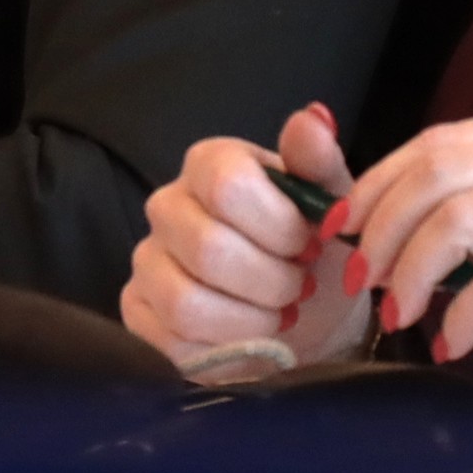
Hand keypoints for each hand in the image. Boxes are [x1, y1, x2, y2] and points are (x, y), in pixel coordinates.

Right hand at [122, 100, 349, 370]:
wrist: (311, 312)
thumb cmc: (317, 249)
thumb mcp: (332, 204)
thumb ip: (318, 164)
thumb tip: (313, 119)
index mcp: (209, 165)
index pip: (227, 186)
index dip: (280, 226)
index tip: (310, 243)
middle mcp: (166, 206)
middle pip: (208, 249)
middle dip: (274, 282)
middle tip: (300, 287)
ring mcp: (147, 261)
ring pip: (187, 302)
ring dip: (252, 322)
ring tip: (279, 316)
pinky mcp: (139, 314)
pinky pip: (173, 344)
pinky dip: (227, 354)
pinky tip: (252, 340)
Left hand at [343, 112, 472, 357]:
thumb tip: (389, 227)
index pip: (438, 142)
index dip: (376, 183)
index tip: (338, 226)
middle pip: (437, 173)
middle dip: (380, 227)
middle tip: (356, 278)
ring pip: (459, 219)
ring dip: (408, 271)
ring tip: (395, 315)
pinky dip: (462, 316)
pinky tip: (451, 342)